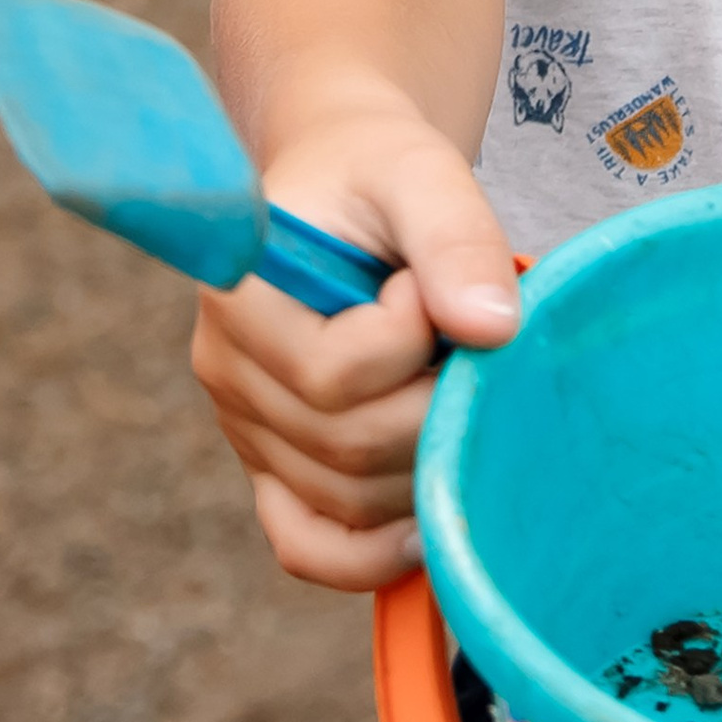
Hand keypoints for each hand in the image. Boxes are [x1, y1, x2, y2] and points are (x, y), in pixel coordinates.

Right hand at [189, 98, 519, 590]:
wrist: (349, 180)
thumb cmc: (381, 169)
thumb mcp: (421, 170)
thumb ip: (455, 236)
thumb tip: (494, 328)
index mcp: (240, 297)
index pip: (334, 374)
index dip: (412, 339)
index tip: (434, 282)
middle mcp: (227, 373)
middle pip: (345, 447)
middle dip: (434, 404)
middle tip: (466, 342)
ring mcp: (247, 430)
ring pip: (344, 499)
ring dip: (423, 459)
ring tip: (451, 383)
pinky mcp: (275, 467)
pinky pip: (310, 546)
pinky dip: (373, 552)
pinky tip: (431, 513)